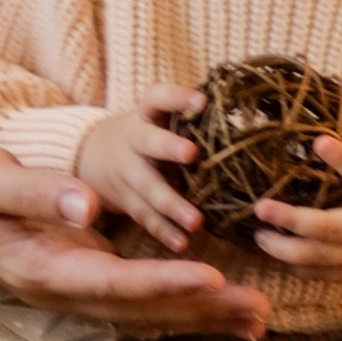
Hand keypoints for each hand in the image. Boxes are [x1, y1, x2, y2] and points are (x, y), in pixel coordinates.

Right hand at [0, 122, 266, 338]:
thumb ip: (36, 192)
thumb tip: (90, 206)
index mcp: (36, 268)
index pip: (111, 283)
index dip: (164, 282)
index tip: (213, 278)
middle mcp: (53, 288)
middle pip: (138, 309)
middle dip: (199, 310)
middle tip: (259, 311)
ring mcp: (62, 285)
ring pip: (140, 310)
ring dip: (197, 315)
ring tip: (255, 319)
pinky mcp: (70, 273)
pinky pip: (131, 297)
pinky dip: (174, 301)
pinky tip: (211, 304)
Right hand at [74, 89, 206, 251]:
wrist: (91, 155)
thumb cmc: (145, 133)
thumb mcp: (156, 118)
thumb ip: (189, 119)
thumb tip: (250, 119)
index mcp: (145, 115)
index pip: (158, 98)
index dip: (178, 97)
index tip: (202, 100)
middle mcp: (133, 140)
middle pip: (147, 142)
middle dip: (168, 147)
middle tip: (192, 153)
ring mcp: (126, 171)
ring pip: (147, 186)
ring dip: (171, 204)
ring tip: (196, 221)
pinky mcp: (125, 199)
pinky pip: (144, 216)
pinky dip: (163, 231)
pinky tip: (183, 243)